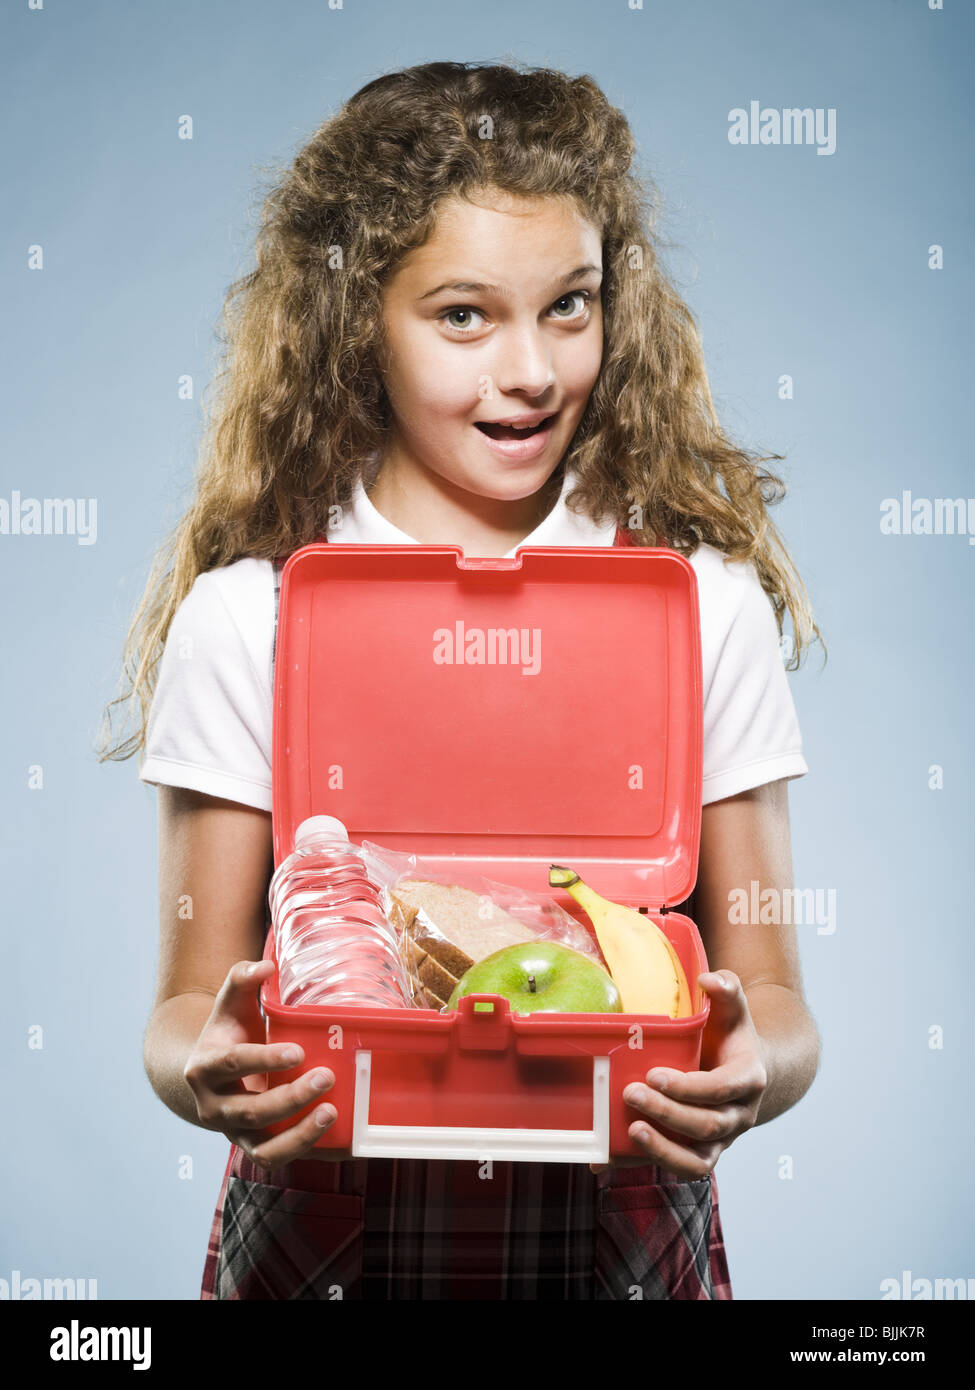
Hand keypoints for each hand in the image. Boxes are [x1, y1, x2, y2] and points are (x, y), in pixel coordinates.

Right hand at [183, 959, 349, 1170]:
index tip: (298, 1052)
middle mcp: (215, 1107)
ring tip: (332, 1113)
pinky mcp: (253, 1148)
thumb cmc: (228, 1035)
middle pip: (251, 1111)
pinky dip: (308, 1152)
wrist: (206, 1077)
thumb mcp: (229, 1006)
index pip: (233, 1065)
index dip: (264, 1060)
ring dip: (299, 1135)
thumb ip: (241, 980)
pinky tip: (340, 1142)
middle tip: (326, 1077)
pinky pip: (278, 1159)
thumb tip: (265, 965)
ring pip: (263, 1148)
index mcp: (206, 1068)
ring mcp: (234, 1133)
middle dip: (290, 1098)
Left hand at [590, 970, 767, 1179]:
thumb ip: (727, 989)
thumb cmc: (731, 1037)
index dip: (689, 1088)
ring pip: (697, 1160)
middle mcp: (738, 1116)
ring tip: (630, 1131)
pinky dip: (641, 1165)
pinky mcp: (700, 1155)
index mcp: (748, 1080)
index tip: (654, 1075)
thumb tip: (708, 979)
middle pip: (706, 1126)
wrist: (748, 1073)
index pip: (721, 1089)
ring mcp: (721, 1141)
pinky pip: (675, 1168)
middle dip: (668, 1113)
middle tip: (630, 1093)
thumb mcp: (733, 1010)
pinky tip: (606, 1160)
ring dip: (662, 1150)